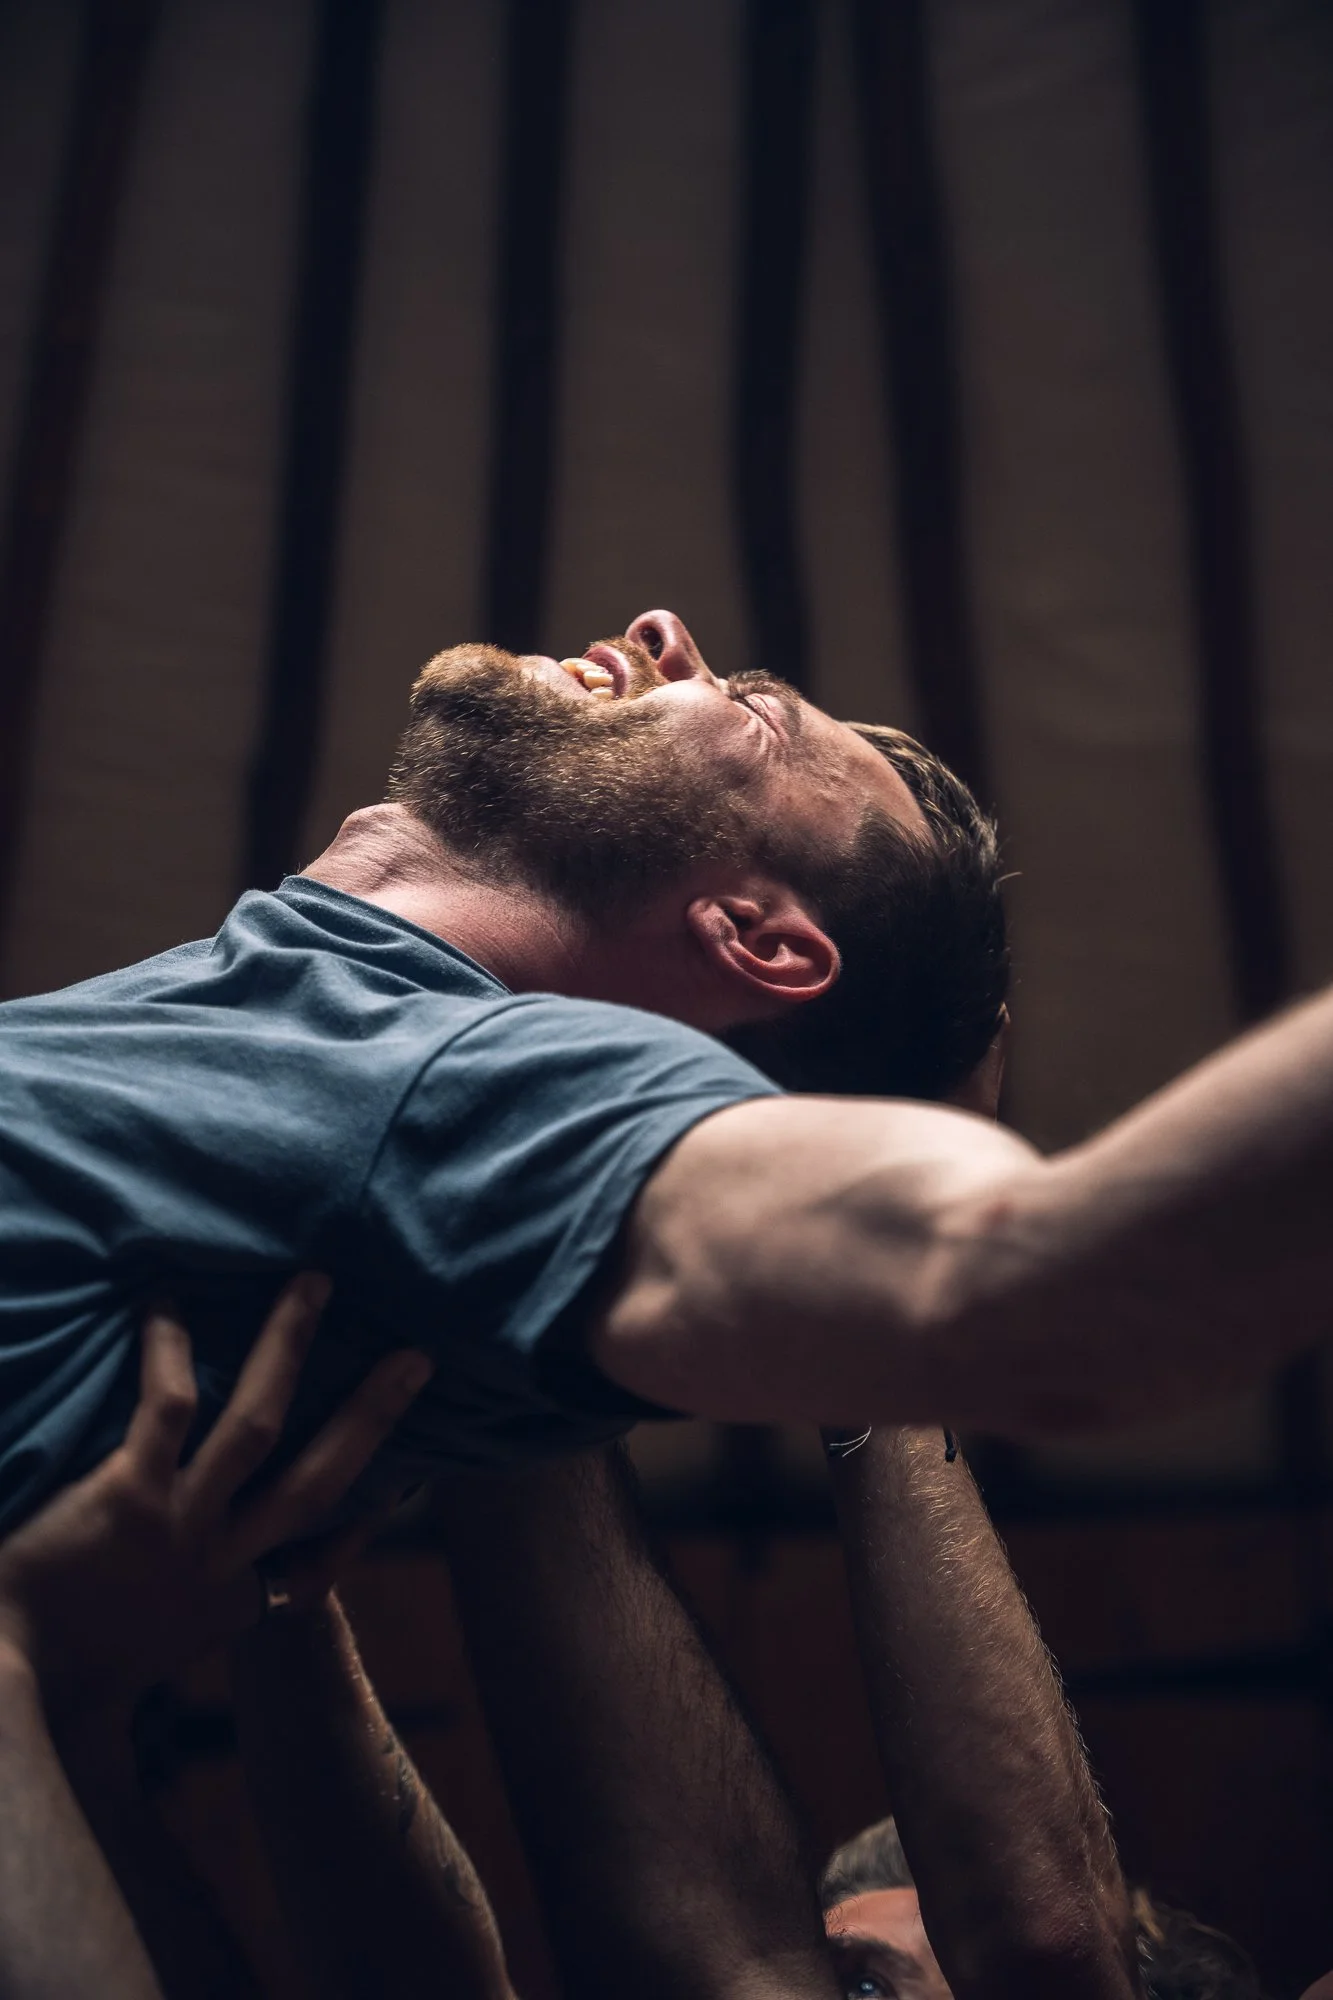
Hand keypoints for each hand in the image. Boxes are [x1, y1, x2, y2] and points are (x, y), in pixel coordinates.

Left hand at [0, 1275, 432, 1715]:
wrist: (9, 1686)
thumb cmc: (55, 1672)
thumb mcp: (136, 1669)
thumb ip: (171, 1629)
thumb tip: (194, 1610)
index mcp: (226, 1604)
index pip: (319, 1555)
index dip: (366, 1516)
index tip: (401, 1479)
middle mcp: (219, 1562)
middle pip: (320, 1479)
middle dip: (374, 1415)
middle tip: (415, 1358)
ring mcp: (181, 1527)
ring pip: (258, 1425)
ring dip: (288, 1348)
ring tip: (312, 1284)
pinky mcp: (129, 1498)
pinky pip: (169, 1408)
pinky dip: (170, 1352)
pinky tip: (166, 1302)